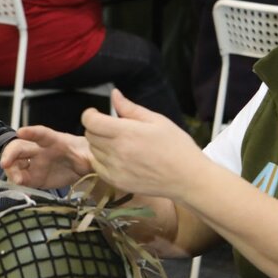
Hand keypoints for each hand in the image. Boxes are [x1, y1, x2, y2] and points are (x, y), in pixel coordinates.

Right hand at [0, 126, 92, 188]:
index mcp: (53, 140)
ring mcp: (34, 164)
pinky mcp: (33, 177)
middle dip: (10, 153)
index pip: (41, 134)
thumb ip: (88, 157)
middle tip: (5, 164)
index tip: (21, 132)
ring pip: (16, 163)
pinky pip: (20, 179)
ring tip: (17, 180)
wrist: (82, 165)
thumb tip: (90, 160)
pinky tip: (18, 186)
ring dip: (11, 170)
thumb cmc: (83, 154)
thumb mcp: (89, 155)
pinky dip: (16, 182)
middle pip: (20, 147)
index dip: (31, 132)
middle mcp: (39, 150)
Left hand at [81, 90, 199, 198]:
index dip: (90, 114)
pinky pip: (98, 167)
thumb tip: (114, 94)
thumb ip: (130, 108)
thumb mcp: (157, 120)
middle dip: (96, 128)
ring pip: (93, 151)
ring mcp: (115, 169)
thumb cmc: (176, 146)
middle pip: (89, 135)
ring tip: (120, 144)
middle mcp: (117, 152)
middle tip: (113, 128)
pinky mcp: (117, 182)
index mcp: (126, 133)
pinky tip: (119, 158)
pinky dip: (102, 161)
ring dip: (100, 144)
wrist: (187, 178)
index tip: (97, 113)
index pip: (90, 121)